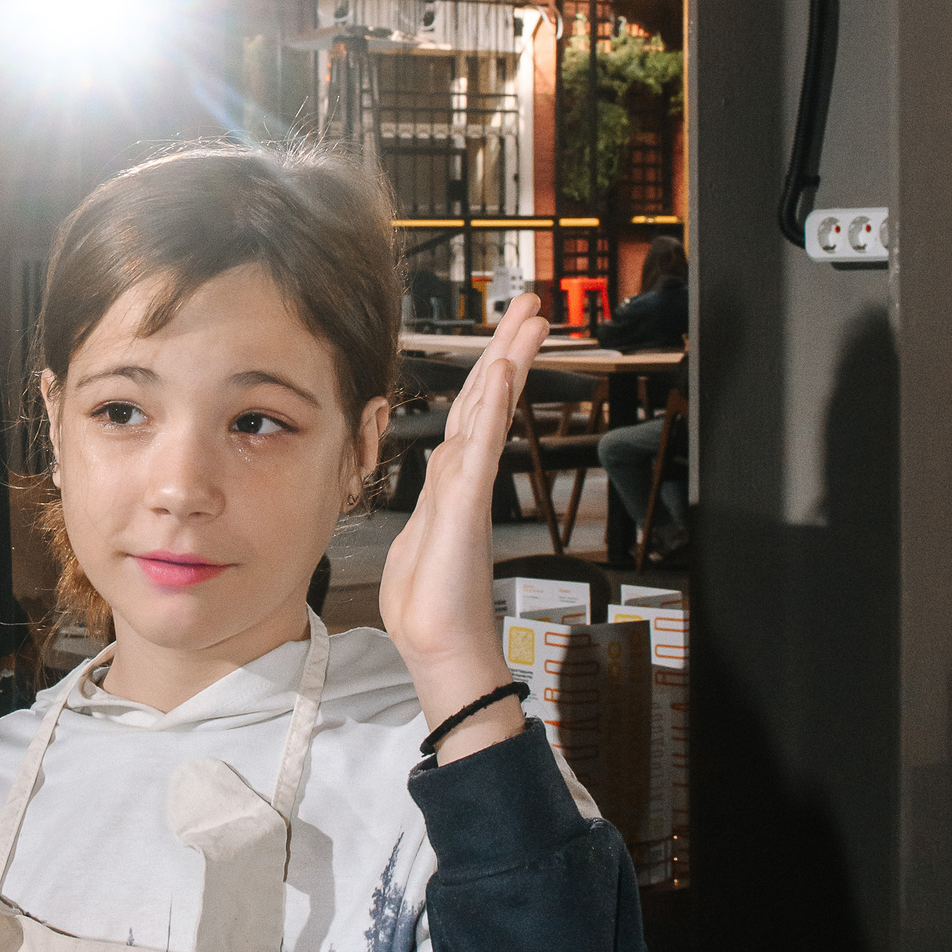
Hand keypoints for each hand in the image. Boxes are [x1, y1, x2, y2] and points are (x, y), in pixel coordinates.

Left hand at [378, 293, 549, 757]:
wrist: (437, 645)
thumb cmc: (427, 605)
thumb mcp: (417, 541)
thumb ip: (429, 505)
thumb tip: (437, 485)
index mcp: (451, 484)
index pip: (469, 413)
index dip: (488, 371)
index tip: (508, 334)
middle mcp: (464, 480)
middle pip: (487, 400)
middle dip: (508, 348)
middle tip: (534, 306)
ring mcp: (468, 491)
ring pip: (488, 413)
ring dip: (507, 363)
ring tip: (529, 322)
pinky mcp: (465, 508)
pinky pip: (478, 449)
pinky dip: (490, 411)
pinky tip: (501, 377)